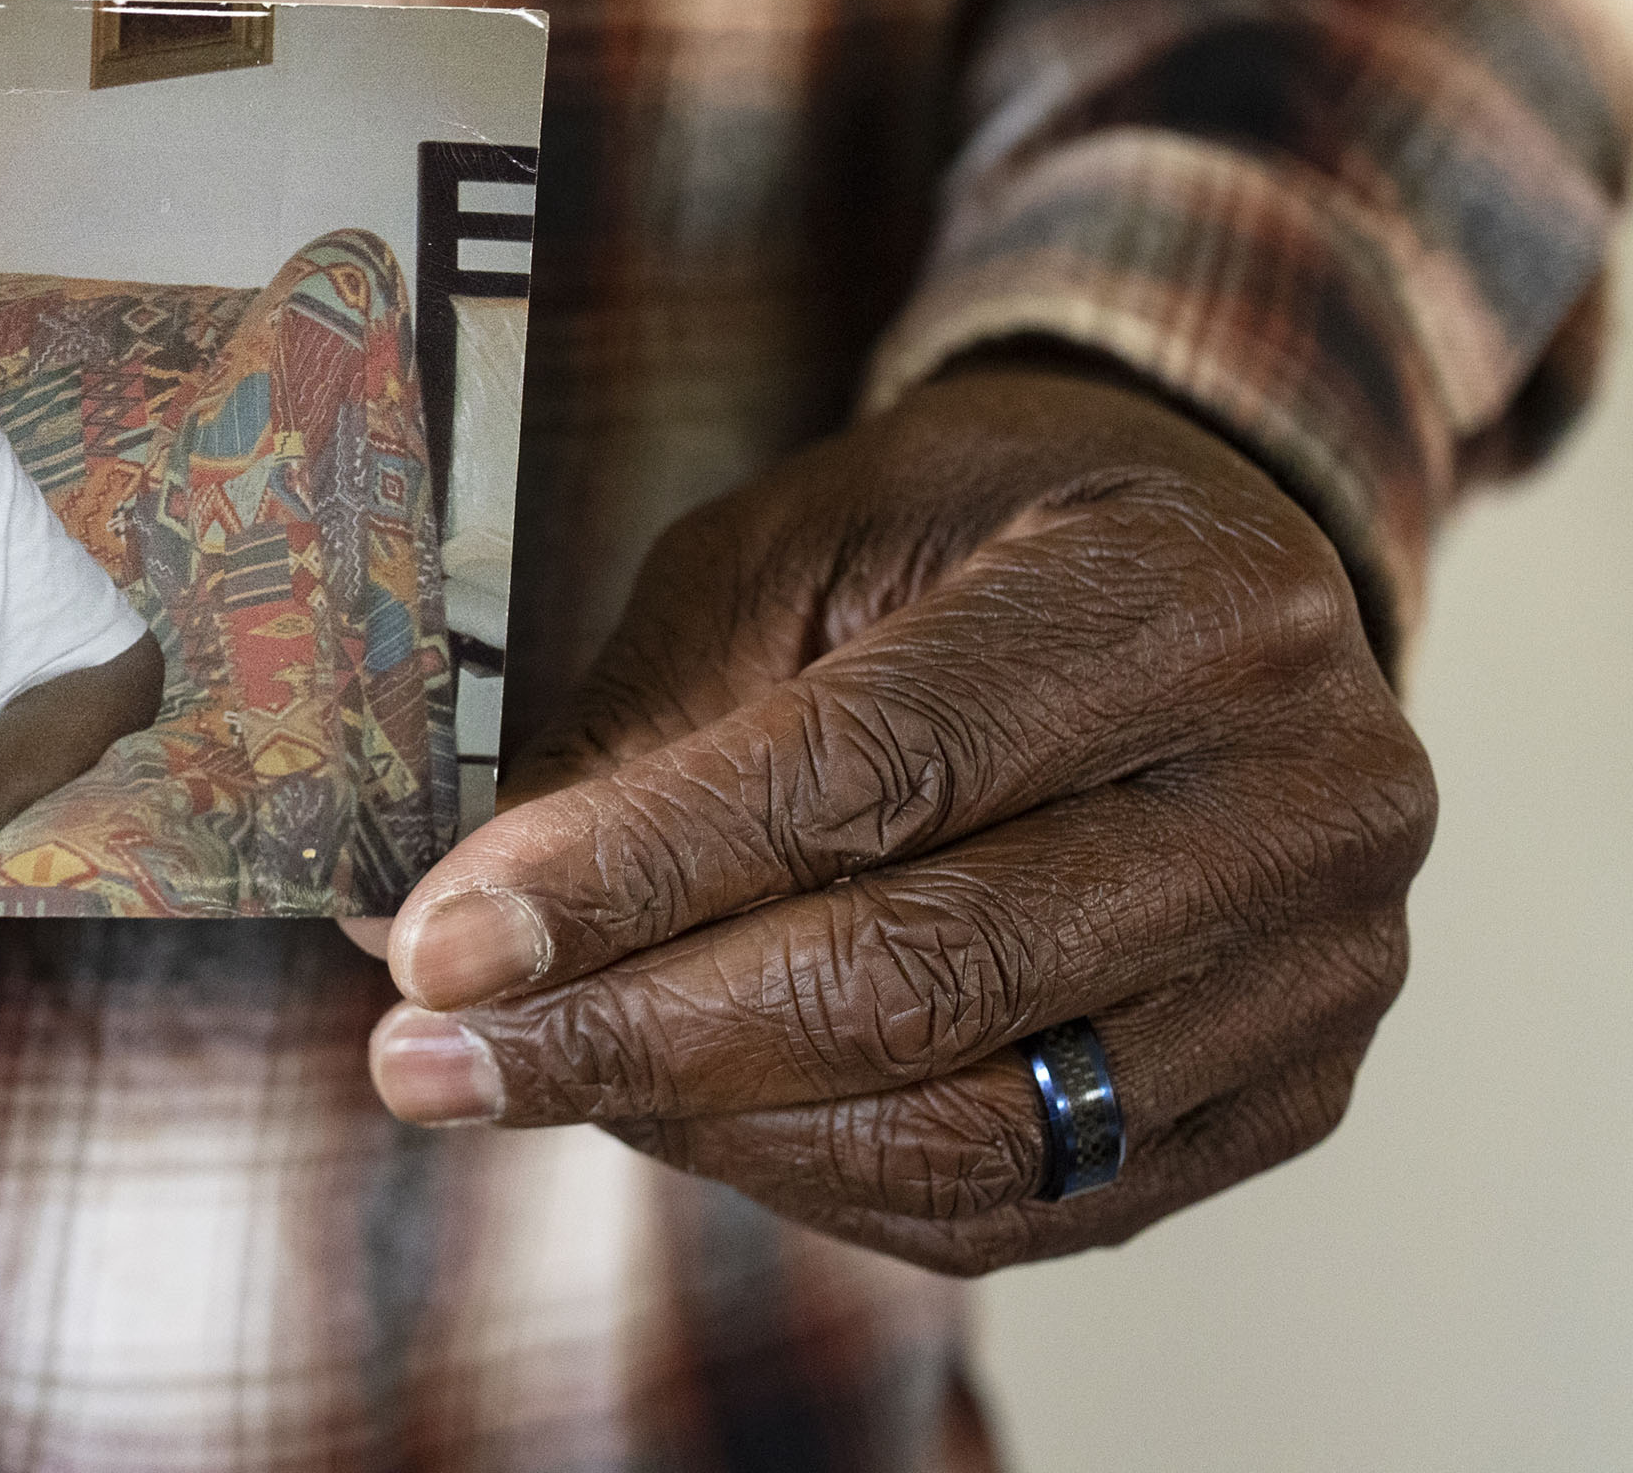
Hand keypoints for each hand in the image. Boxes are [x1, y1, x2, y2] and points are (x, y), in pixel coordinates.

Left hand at [352, 361, 1432, 1272]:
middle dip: (636, 1035)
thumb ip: (652, 731)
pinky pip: (1025, 1207)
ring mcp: (1320, 968)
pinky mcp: (1292, 1095)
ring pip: (973, 1129)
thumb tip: (442, 929)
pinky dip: (822, 1181)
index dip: (637, 873)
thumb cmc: (963, 539)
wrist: (1191, 570)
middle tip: (427, 1059)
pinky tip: (683, 1120)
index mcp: (1185, 597)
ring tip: (531, 1078)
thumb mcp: (793, 547)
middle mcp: (1305, 795)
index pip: (876, 773)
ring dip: (707, 1127)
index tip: (439, 945)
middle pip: (928, 975)